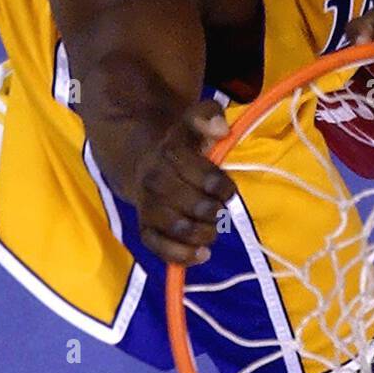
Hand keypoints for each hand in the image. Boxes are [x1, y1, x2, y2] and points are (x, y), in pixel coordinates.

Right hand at [128, 99, 236, 266]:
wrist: (146, 161)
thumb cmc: (183, 144)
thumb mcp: (196, 119)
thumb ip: (209, 116)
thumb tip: (221, 130)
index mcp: (171, 154)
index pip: (205, 176)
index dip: (222, 187)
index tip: (229, 190)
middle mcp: (156, 181)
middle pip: (192, 205)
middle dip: (214, 212)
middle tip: (220, 211)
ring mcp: (148, 207)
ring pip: (176, 228)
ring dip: (202, 234)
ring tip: (212, 231)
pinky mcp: (144, 228)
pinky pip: (159, 247)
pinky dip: (181, 256)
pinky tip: (201, 254)